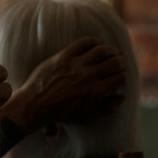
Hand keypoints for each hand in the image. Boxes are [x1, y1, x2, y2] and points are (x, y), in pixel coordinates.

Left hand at [2, 36, 124, 133]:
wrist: (35, 105)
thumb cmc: (60, 113)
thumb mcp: (86, 116)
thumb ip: (106, 108)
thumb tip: (122, 97)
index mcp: (96, 91)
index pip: (119, 78)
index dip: (122, 76)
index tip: (120, 76)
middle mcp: (88, 76)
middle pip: (114, 63)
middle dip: (120, 62)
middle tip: (119, 62)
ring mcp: (76, 65)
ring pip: (102, 50)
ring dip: (110, 50)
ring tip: (111, 52)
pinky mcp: (64, 56)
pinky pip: (83, 43)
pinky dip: (93, 41)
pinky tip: (95, 44)